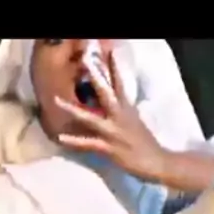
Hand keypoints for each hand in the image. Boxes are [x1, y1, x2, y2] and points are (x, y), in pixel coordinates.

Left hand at [55, 53, 166, 182]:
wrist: (156, 161)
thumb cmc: (146, 143)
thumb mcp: (136, 121)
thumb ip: (125, 111)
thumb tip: (119, 104)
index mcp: (127, 109)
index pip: (120, 83)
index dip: (114, 68)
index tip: (109, 52)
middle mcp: (119, 116)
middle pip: (105, 93)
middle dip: (94, 77)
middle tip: (84, 61)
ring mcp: (113, 131)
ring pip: (89, 118)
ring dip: (72, 109)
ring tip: (57, 100)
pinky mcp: (108, 147)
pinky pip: (88, 143)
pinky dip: (74, 140)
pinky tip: (61, 137)